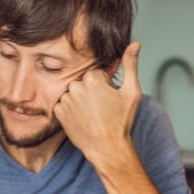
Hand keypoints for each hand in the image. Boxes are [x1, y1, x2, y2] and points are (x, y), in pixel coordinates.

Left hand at [53, 42, 142, 164]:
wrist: (106, 148)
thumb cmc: (121, 122)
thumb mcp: (131, 92)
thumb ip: (131, 65)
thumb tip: (135, 44)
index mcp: (92, 79)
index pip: (97, 74)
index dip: (105, 85)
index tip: (110, 98)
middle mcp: (76, 86)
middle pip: (84, 82)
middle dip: (92, 91)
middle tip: (102, 108)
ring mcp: (65, 100)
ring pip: (74, 93)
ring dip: (81, 100)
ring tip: (93, 115)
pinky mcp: (58, 112)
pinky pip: (65, 104)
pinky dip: (72, 110)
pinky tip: (82, 119)